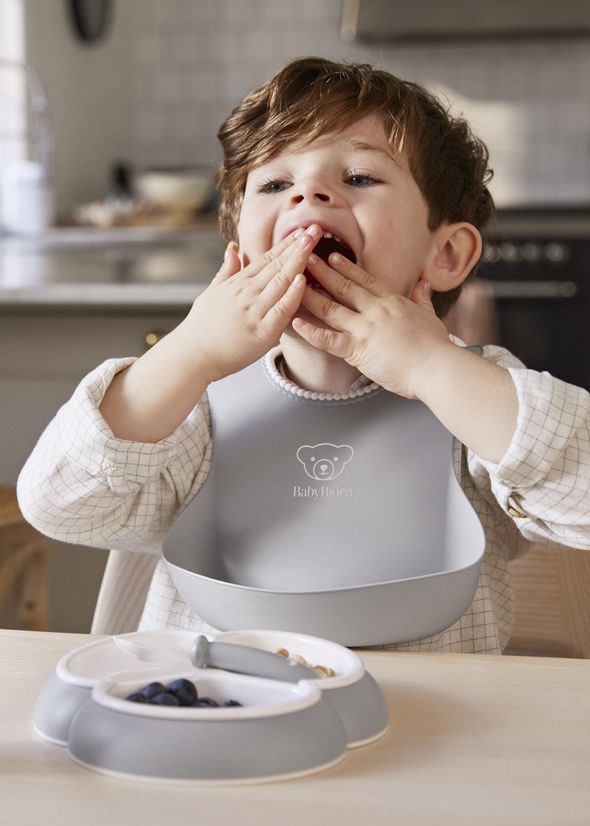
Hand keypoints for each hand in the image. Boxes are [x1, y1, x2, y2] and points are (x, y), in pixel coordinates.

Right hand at [185, 226, 320, 382]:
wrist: (191, 355)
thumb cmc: (202, 328)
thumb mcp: (212, 292)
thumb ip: (226, 271)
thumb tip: (232, 248)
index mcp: (238, 283)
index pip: (267, 258)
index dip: (287, 244)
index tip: (303, 230)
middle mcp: (247, 293)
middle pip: (277, 265)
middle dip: (298, 246)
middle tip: (316, 228)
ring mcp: (254, 311)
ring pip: (280, 282)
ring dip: (298, 262)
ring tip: (313, 244)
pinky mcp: (261, 332)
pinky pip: (280, 310)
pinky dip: (292, 295)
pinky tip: (302, 280)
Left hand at [292, 252, 451, 398]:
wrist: (437, 367)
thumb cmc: (436, 347)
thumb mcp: (431, 317)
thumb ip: (423, 300)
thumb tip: (423, 285)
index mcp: (392, 302)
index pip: (365, 280)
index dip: (346, 267)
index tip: (332, 256)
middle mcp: (376, 311)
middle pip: (344, 287)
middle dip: (322, 272)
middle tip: (305, 258)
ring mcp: (365, 329)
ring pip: (331, 308)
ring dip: (310, 294)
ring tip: (294, 281)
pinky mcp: (358, 350)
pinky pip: (328, 339)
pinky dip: (310, 331)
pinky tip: (295, 321)